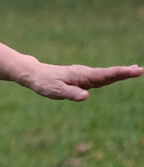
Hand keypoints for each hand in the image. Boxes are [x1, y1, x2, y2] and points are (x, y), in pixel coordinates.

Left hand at [20, 61, 142, 100]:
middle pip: (109, 73)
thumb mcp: (55, 91)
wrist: (35, 74)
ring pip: (106, 74)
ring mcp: (85, 75)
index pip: (104, 75)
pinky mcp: (83, 77)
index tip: (135, 70)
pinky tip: (120, 74)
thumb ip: (71, 93)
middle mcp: (85, 73)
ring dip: (122, 72)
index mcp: (81, 76)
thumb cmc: (44, 83)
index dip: (120, 73)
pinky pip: (101, 76)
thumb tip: (86, 96)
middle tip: (141, 70)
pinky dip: (113, 74)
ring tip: (137, 70)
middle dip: (125, 72)